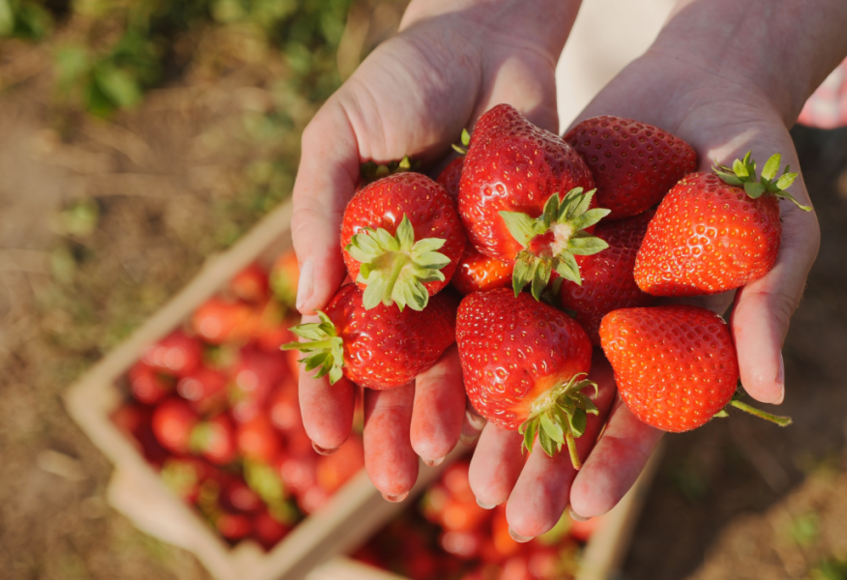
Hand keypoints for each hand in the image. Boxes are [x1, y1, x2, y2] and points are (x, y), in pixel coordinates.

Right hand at [291, 0, 579, 499]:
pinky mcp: (532, 256)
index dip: (328, 389)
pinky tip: (511, 407)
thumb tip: (310, 301)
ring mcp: (476, 271)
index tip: (321, 438)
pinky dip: (516, 362)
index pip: (342, 338)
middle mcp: (421, 275)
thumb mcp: (338, 134)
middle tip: (392, 479)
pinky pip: (523, 317)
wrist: (488, 34)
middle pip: (404, 365)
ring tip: (446, 456)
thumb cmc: (400, 78)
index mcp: (366, 255)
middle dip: (393, 422)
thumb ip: (316, 209)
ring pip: (463, 357)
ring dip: (453, 408)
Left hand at [468, 28, 821, 538]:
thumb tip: (770, 390)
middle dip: (541, 460)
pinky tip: (428, 375)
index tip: (584, 506)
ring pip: (524, 363)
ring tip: (450, 466)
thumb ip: (768, 303)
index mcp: (675, 340)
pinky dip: (464, 335)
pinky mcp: (532, 246)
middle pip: (575, 405)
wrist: (700, 81)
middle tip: (507, 511)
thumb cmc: (757, 160)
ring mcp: (572, 288)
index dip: (618, 460)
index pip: (648, 415)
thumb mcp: (781, 228)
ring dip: (491, 417)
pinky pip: (494, 293)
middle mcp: (617, 325)